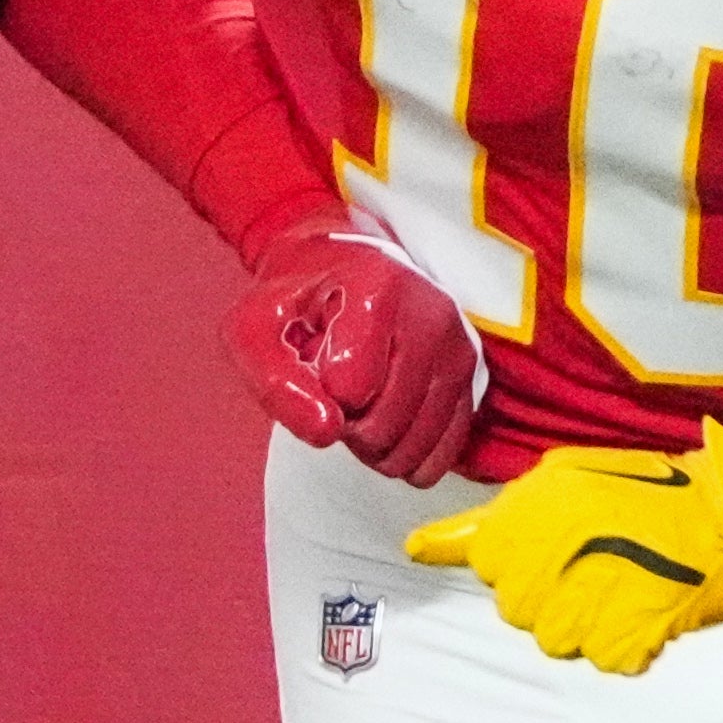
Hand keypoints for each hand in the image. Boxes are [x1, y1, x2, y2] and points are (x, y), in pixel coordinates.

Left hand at [225, 212, 479, 487]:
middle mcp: (431, 312)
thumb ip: (277, 383)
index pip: (349, 390)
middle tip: (331, 389)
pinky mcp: (468, 373)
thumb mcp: (254, 330)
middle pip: (383, 426)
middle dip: (346, 426)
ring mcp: (457, 344)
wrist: (337, 266)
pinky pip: (444, 453)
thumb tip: (327, 433)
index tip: (311, 361)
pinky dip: (408, 457)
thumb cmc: (294, 300)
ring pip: (413, 447)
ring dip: (374, 447)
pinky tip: (387, 426)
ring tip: (358, 403)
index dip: (317, 393)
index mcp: (378, 287)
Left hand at [405, 418, 722, 675]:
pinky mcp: (641, 619)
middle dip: (543, 599)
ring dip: (580, 624)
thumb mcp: (564, 481)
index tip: (541, 560)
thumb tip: (417, 548)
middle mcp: (567, 537)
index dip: (510, 568)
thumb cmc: (646, 492)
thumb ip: (488, 520)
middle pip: (515, 605)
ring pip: (554, 636)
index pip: (485, 560)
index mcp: (545, 498)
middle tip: (585, 578)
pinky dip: (619, 643)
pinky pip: (602, 656)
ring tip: (614, 594)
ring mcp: (604, 580)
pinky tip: (638, 613)